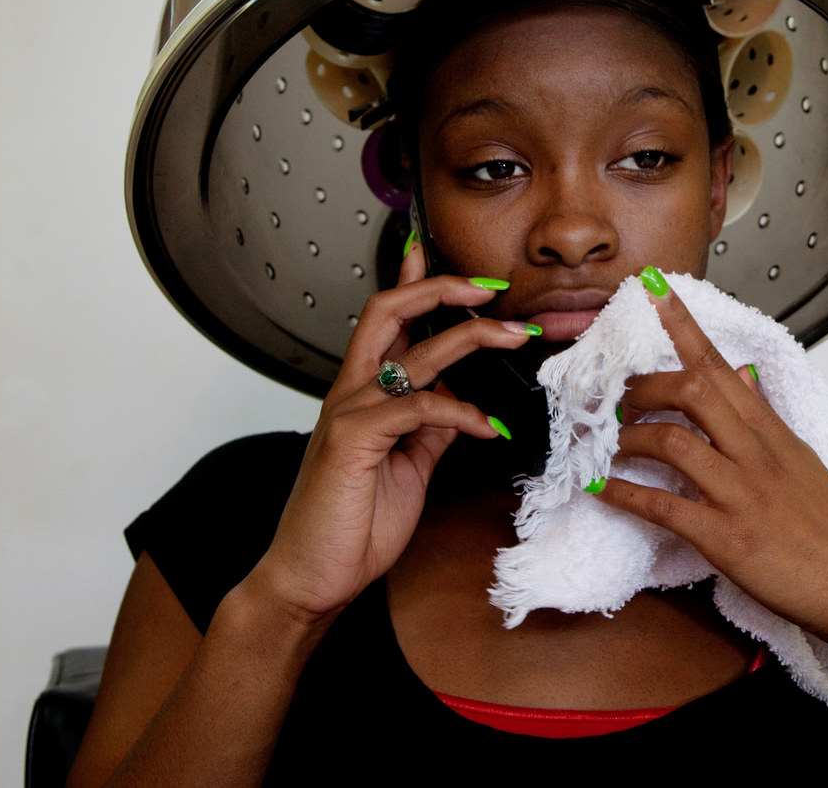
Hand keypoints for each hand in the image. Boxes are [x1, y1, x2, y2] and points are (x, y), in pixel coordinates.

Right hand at [236, 238, 531, 624]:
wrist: (312, 575)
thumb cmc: (350, 526)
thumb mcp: (406, 468)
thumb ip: (428, 430)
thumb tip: (463, 402)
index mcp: (359, 396)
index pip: (384, 321)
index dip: (411, 282)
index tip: (434, 251)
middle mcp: (350, 393)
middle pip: (389, 312)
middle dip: (443, 288)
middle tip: (491, 285)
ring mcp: (349, 413)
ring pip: (411, 350)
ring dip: (472, 337)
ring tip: (516, 336)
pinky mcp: (354, 439)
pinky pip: (419, 407)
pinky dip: (462, 411)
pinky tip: (490, 426)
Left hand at [590, 282, 827, 652]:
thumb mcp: (803, 462)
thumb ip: (765, 418)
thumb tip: (742, 374)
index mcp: (774, 434)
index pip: (724, 367)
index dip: (684, 327)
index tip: (653, 290)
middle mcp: (757, 455)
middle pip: (692, 392)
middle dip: (642, 388)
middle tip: (613, 398)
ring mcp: (742, 495)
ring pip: (673, 443)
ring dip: (628, 439)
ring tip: (605, 445)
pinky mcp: (728, 538)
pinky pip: (664, 507)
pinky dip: (625, 495)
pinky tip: (601, 489)